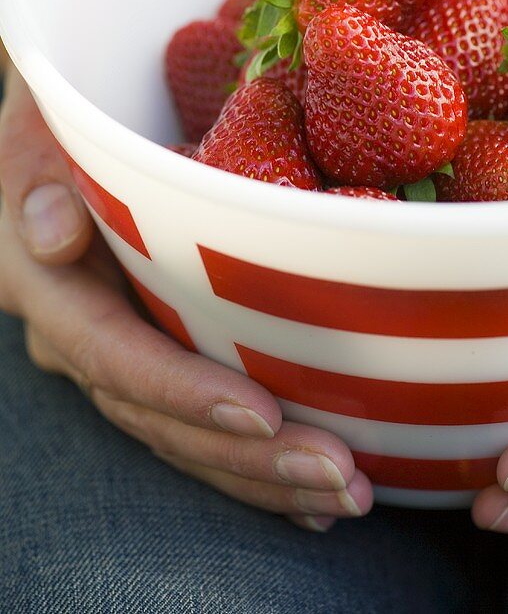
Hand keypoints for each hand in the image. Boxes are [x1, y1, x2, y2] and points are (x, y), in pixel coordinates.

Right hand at [0, 66, 371, 531]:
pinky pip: (202, 431)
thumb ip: (32, 180)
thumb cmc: (62, 132)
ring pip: (188, 439)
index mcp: (54, 293)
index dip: (183, 390)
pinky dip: (257, 469)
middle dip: (248, 457)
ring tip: (348, 495)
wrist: (69, 150)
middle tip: (338, 474)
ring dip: (266, 476)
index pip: (114, 356)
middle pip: (163, 420)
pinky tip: (315, 501)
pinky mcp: (161, 364)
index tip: (264, 414)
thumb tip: (54, 234)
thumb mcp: (36, 136)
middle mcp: (86, 344)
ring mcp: (124, 362)